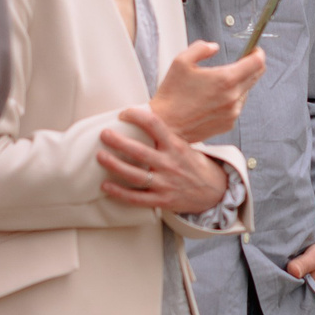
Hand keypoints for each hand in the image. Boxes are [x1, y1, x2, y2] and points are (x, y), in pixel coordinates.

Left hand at [98, 106, 232, 212]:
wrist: (213, 192)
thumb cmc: (192, 165)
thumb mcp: (183, 146)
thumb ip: (164, 137)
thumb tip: (138, 121)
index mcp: (175, 146)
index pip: (155, 125)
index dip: (137, 116)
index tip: (123, 114)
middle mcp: (170, 164)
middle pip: (140, 151)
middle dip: (118, 142)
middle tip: (104, 134)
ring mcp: (165, 184)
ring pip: (135, 175)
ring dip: (115, 165)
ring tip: (100, 156)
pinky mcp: (162, 200)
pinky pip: (137, 198)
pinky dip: (119, 192)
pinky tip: (106, 185)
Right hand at [148, 41, 264, 143]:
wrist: (165, 126)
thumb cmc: (171, 96)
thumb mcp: (181, 62)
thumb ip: (201, 48)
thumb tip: (213, 47)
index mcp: (225, 79)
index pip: (257, 63)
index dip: (258, 53)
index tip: (254, 50)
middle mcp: (233, 97)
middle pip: (255, 76)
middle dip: (250, 66)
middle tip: (240, 62)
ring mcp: (232, 112)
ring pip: (246, 91)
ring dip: (239, 84)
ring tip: (218, 84)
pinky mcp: (228, 123)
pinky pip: (237, 106)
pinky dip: (231, 99)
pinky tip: (213, 99)